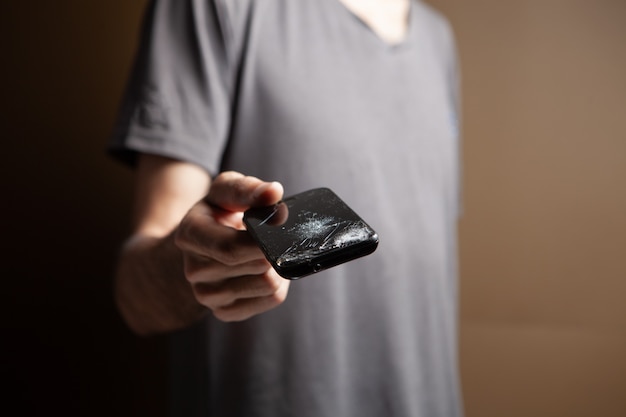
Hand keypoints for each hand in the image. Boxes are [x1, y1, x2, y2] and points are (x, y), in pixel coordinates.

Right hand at [174, 171, 289, 321]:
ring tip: (266, 252)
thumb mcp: (227, 190)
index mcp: (190, 235)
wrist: (204, 244)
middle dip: (274, 249)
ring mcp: (207, 295)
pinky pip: (271, 299)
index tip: (280, 225)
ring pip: (268, 285)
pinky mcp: (225, 311)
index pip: (231, 248)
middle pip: (257, 266)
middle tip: (273, 236)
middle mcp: (194, 270)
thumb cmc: (220, 212)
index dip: (263, 241)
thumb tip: (273, 192)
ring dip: (279, 267)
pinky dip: (279, 284)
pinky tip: (264, 270)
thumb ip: (248, 189)